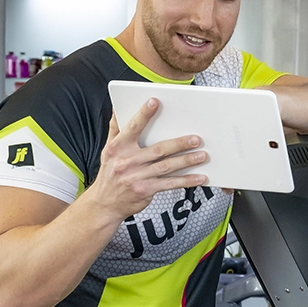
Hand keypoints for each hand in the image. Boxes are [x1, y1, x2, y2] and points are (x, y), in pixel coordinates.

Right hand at [89, 98, 208, 218]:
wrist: (105, 203)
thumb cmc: (109, 175)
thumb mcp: (107, 151)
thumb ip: (115, 129)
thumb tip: (116, 109)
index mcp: (118, 148)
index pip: (132, 128)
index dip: (143, 114)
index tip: (155, 102)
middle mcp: (127, 161)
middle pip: (158, 149)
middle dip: (179, 143)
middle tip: (195, 138)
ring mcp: (137, 176)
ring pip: (167, 166)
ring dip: (186, 161)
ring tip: (202, 155)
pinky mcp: (146, 190)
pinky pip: (169, 184)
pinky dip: (186, 181)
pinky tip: (198, 177)